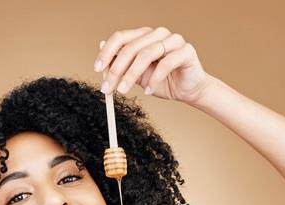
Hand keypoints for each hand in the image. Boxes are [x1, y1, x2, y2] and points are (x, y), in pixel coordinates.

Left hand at [94, 26, 213, 104]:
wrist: (188, 91)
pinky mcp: (186, 51)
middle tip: (107, 88)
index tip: (96, 68)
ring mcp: (174, 40)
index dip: (107, 52)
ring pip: (146, 54)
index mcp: (144, 36)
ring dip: (131, 75)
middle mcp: (158, 34)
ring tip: (124, 90)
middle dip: (116, 70)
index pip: (121, 38)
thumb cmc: (163, 82)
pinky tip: (149, 91)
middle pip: (131, 47)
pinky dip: (154, 79)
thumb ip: (121, 67)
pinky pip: (166, 63)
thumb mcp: (137, 77)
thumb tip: (102, 59)